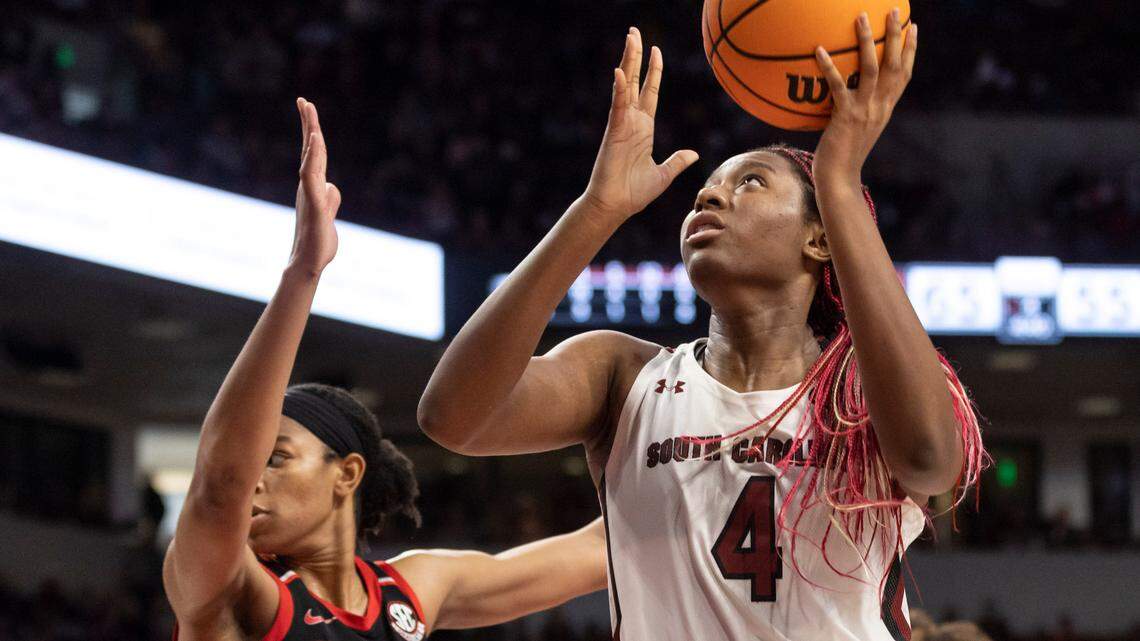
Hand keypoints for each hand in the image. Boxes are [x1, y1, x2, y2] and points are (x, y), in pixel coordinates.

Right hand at [290, 98, 341, 273]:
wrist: (310, 262)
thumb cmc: (318, 240)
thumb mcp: (328, 214)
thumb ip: (330, 197)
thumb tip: (332, 187)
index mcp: (313, 185)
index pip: (313, 153)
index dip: (311, 131)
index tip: (307, 109)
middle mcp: (308, 185)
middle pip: (310, 149)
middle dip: (308, 124)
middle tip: (304, 100)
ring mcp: (310, 193)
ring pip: (311, 159)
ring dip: (310, 135)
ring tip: (309, 112)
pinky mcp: (315, 205)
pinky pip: (312, 177)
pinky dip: (312, 159)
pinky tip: (315, 143)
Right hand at [582, 28, 697, 221]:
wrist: (616, 207)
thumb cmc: (634, 193)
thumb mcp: (664, 174)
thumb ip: (677, 161)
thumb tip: (693, 154)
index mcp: (644, 129)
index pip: (650, 92)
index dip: (653, 71)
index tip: (655, 50)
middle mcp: (632, 122)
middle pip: (635, 81)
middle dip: (636, 56)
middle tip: (635, 32)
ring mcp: (622, 125)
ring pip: (626, 86)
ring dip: (628, 62)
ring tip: (630, 39)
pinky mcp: (615, 132)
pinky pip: (618, 107)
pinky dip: (620, 89)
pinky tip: (621, 72)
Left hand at [812, 9, 915, 181]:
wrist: (838, 179)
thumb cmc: (842, 155)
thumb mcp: (857, 128)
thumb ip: (858, 108)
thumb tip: (847, 93)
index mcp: (885, 109)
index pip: (904, 75)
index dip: (910, 50)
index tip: (914, 27)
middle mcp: (880, 107)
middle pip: (894, 65)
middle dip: (896, 36)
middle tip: (894, 11)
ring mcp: (865, 111)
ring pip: (872, 69)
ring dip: (867, 41)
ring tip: (861, 17)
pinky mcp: (845, 116)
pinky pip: (838, 86)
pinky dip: (829, 67)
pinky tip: (819, 49)